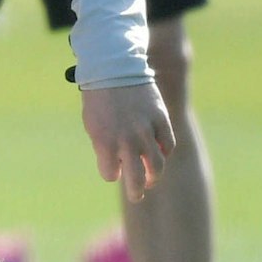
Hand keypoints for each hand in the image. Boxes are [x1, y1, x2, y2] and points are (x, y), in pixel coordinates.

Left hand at [80, 83, 175, 202]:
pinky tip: (159, 153)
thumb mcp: (92, 124)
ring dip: (154, 176)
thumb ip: (104, 147)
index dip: (110, 172)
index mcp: (105, 141)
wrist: (113, 67)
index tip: (110, 167)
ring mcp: (146, 129)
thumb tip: (118, 166)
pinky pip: (168, 145)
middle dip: (136, 191)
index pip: (110, 174)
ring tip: (151, 179)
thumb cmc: (98, 97)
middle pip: (137, 179)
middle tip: (136, 195)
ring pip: (156, 166)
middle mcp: (126, 139)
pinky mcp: (160, 118)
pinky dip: (164, 152)